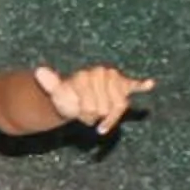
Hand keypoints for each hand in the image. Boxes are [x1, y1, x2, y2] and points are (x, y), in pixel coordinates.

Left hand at [35, 62, 153, 135]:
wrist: (73, 97)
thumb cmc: (66, 97)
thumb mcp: (56, 93)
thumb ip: (50, 83)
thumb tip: (39, 71)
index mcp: (88, 74)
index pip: (93, 105)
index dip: (86, 114)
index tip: (78, 111)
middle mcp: (103, 73)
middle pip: (106, 108)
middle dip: (95, 115)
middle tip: (86, 112)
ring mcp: (115, 80)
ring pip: (119, 108)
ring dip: (108, 117)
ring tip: (98, 114)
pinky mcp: (124, 86)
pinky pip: (135, 85)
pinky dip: (142, 85)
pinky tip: (150, 83)